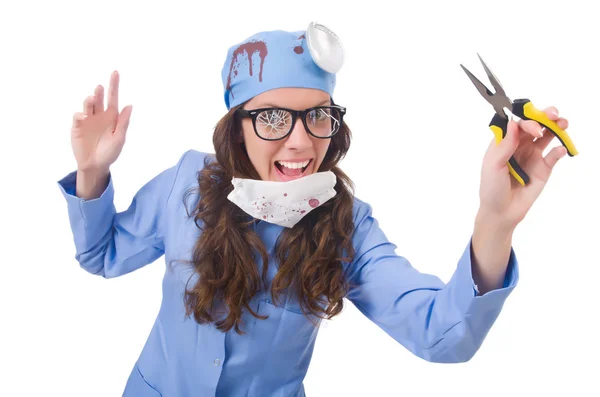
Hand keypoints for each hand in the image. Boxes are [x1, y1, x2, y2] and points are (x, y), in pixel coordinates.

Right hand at [71, 71, 131, 172]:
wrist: (95, 165)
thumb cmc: (110, 152)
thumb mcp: (119, 138)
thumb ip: (123, 122)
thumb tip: (130, 105)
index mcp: (112, 117)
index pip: (113, 98)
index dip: (114, 86)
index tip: (115, 73)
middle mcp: (100, 115)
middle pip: (99, 99)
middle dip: (99, 92)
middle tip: (100, 87)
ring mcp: (88, 119)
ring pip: (88, 104)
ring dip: (90, 100)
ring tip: (93, 98)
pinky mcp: (78, 126)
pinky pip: (78, 116)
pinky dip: (80, 114)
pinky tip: (84, 116)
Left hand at [477, 106, 569, 228]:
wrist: (501, 211)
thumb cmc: (492, 188)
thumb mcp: (493, 165)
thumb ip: (505, 145)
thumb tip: (513, 123)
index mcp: (504, 142)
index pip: (518, 124)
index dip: (528, 121)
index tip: (534, 129)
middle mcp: (519, 145)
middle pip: (534, 125)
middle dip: (545, 116)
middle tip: (553, 114)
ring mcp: (533, 156)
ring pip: (547, 136)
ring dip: (556, 127)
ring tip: (563, 124)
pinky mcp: (544, 168)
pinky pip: (554, 155)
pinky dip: (559, 150)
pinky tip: (559, 150)